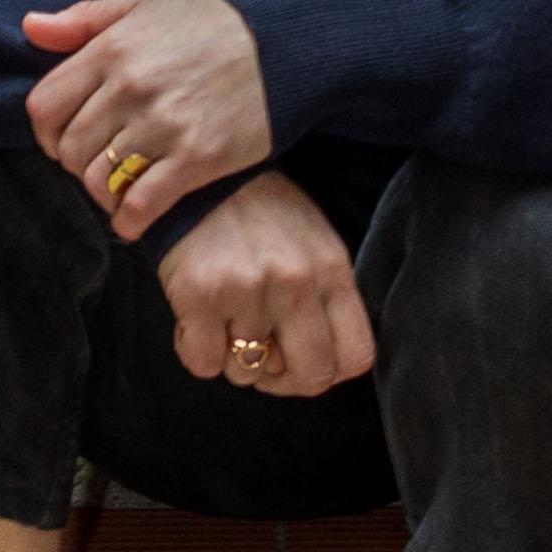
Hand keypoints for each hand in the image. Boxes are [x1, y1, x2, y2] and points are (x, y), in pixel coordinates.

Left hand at [19, 0, 273, 238]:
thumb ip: (84, 19)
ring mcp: (164, 125)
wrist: (285, 45)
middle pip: (70, 149)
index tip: (63, 140)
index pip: (45, 105)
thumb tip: (30, 27)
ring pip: (100, 180)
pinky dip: (129, 219)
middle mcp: (132, 87)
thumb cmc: (212, 23)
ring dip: (103, 193)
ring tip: (118, 189)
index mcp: (113, 48)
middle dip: (76, 164)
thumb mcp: (147, 4)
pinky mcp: (198, 158)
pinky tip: (133, 217)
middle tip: (97, 165)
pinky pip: (142, 204)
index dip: (47, 132)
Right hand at [158, 170, 374, 391]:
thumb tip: (318, 359)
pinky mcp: (201, 295)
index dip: (329, 372)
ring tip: (223, 318)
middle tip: (260, 358)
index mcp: (331, 269)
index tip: (302, 361)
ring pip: (248, 373)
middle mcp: (296, 282)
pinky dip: (196, 350)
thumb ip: (325, 297)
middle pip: (311, 377)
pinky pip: (204, 364)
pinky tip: (194, 318)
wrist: (197, 170)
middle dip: (283, 381)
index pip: (356, 356)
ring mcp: (248, 290)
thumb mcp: (313, 242)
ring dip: (232, 357)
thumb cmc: (258, 210)